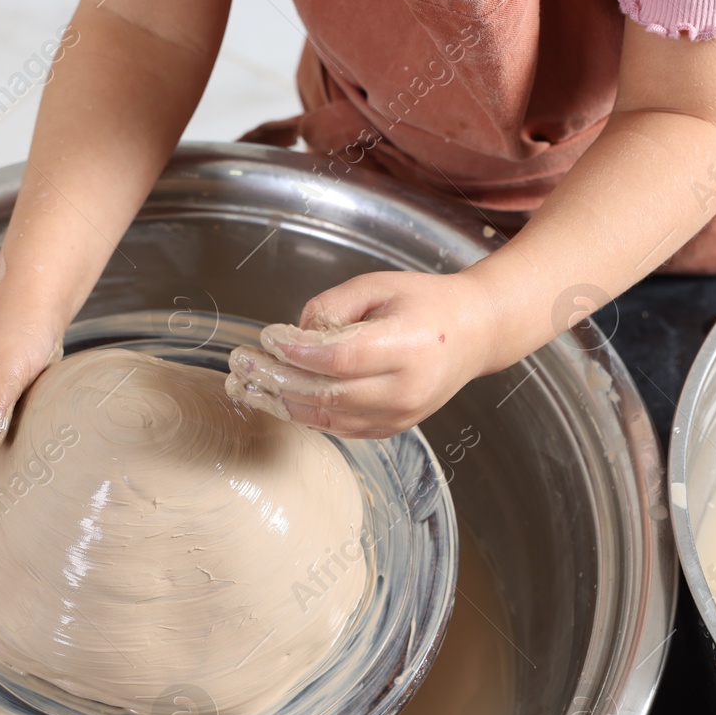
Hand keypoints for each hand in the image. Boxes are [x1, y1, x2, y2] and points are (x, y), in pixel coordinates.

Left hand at [225, 270, 498, 436]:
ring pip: (327, 417)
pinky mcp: (391, 428)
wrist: (474, 335)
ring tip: (246, 388)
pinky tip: (278, 399)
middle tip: (240, 366)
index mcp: (408, 347)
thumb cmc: (427, 304)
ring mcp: (399, 415)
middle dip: (276, 380)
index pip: (339, 358)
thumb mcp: (378, 286)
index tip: (266, 338)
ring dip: (281, 403)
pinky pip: (338, 427)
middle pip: (326, 392)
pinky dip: (304, 414)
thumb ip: (332, 308)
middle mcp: (405, 389)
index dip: (296, 351)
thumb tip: (292, 336)